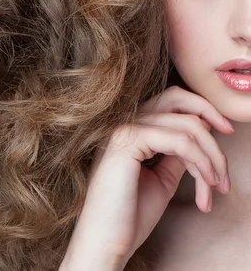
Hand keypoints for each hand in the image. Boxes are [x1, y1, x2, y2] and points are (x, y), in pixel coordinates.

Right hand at [62, 85, 233, 267]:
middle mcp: (124, 122)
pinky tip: (205, 186)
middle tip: (229, 140)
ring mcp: (123, 128)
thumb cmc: (130, 214)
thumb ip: (178, 153)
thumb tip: (202, 134)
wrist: (108, 240)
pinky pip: (180, 142)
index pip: (170, 100)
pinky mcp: (126, 140)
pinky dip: (200, 162)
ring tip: (217, 185)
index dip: (202, 111)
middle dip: (211, 115)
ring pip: (187, 125)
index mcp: (130, 128)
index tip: (224, 133)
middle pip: (177, 98)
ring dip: (212, 156)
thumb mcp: (163, 177)